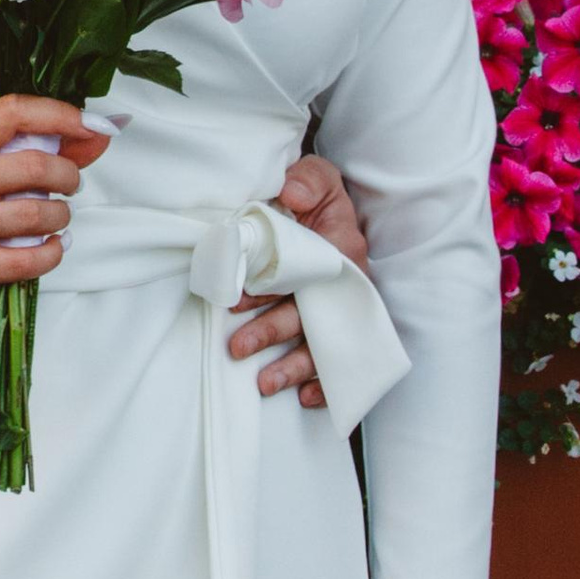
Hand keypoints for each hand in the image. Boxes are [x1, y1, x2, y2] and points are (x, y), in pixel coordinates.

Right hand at [0, 95, 110, 305]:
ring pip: (34, 214)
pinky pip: (26, 260)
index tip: (94, 125)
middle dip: (68, 174)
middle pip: (33, 166)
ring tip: (57, 217)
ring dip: (61, 216)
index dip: (62, 115)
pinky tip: (51, 245)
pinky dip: (52, 252)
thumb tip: (101, 134)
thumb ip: (39, 145)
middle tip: (70, 183)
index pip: (14, 112)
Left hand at [226, 150, 367, 406]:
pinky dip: (326, 384)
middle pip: (307, 315)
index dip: (270, 291)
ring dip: (293, 367)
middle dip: (270, 333)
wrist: (329, 210)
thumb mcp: (317, 178)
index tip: (237, 301)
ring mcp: (341, 310)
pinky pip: (339, 361)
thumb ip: (307, 181)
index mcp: (338, 250)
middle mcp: (342, 286)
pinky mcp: (340, 327)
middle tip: (237, 347)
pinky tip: (308, 400)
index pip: (303, 275)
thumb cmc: (317, 197)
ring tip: (264, 384)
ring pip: (320, 345)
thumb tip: (289, 196)